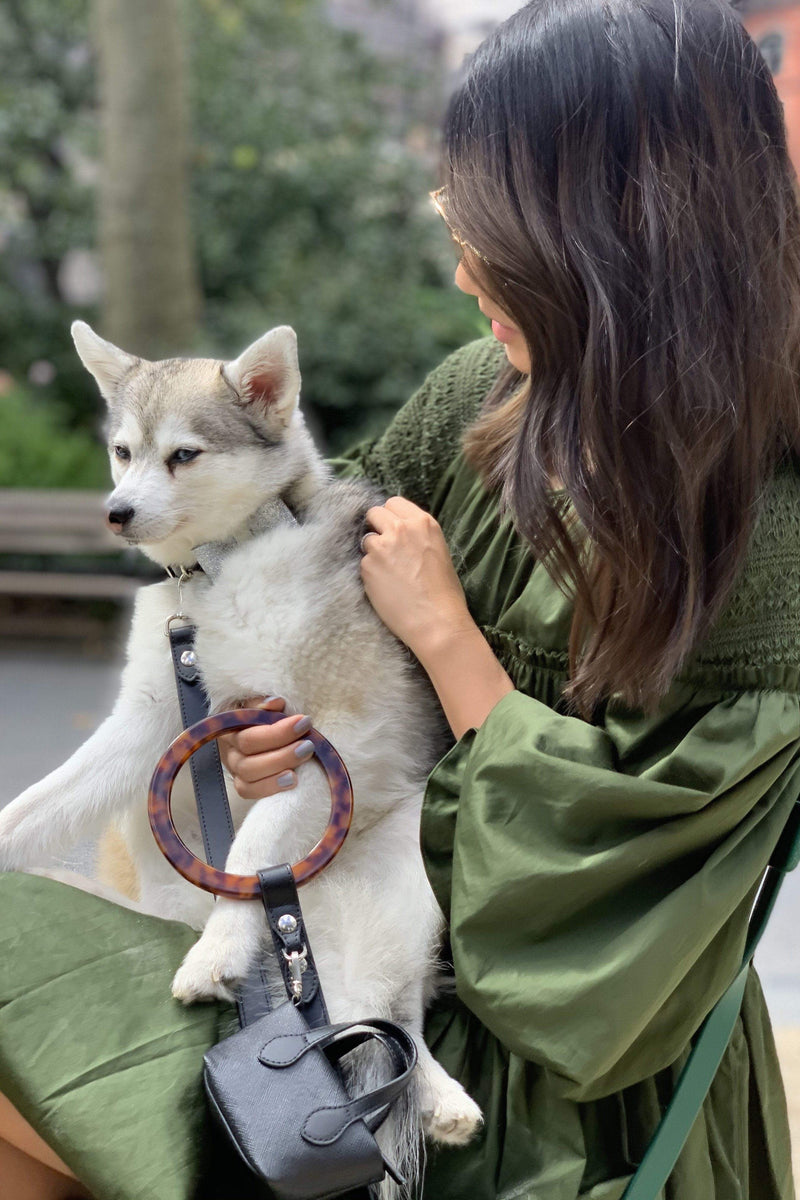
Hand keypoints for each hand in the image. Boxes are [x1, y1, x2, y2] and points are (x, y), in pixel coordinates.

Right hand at [218, 696, 315, 799]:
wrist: (269, 734)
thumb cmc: (271, 716)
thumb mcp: (268, 704)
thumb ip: (267, 702)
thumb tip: (275, 702)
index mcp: (233, 720)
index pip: (249, 725)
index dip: (276, 728)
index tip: (303, 722)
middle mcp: (230, 744)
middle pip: (248, 749)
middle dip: (281, 746)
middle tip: (308, 745)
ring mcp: (234, 766)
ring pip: (248, 772)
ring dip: (278, 765)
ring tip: (303, 759)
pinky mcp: (243, 783)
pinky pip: (249, 791)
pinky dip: (270, 787)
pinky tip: (292, 781)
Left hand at [360, 496, 472, 656]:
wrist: (437, 622)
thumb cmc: (444, 593)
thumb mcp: (438, 551)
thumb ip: (417, 537)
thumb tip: (399, 535)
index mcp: (423, 523)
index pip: (394, 503)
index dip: (390, 516)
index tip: (391, 529)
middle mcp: (401, 529)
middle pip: (375, 513)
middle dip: (376, 527)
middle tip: (384, 548)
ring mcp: (381, 547)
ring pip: (366, 539)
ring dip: (372, 552)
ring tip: (387, 573)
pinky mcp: (367, 566)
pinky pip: (363, 563)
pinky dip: (370, 573)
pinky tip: (384, 587)